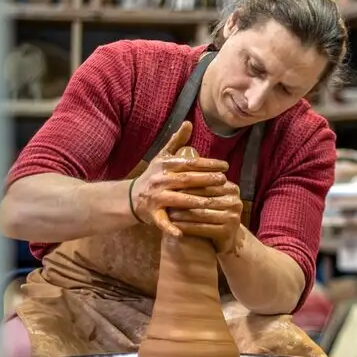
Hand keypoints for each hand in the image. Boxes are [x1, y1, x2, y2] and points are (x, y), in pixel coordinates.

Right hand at [128, 121, 233, 236]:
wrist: (131, 197)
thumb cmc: (153, 175)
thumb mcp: (162, 157)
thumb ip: (177, 140)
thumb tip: (189, 122)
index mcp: (164, 166)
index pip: (189, 163)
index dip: (207, 164)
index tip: (225, 166)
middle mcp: (160, 181)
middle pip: (185, 180)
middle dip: (205, 180)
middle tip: (223, 180)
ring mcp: (156, 198)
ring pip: (177, 200)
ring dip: (194, 202)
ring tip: (212, 203)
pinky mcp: (152, 214)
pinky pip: (162, 222)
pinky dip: (170, 228)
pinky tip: (182, 234)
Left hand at [168, 180, 244, 254]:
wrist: (228, 237)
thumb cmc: (213, 212)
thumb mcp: (211, 196)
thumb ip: (201, 183)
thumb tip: (178, 167)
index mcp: (231, 188)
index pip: (206, 184)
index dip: (187, 185)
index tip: (171, 186)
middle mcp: (235, 201)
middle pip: (204, 199)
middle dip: (184, 199)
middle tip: (167, 199)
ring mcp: (233, 217)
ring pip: (202, 214)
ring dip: (183, 214)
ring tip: (168, 213)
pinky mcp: (228, 232)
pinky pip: (203, 228)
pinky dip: (188, 227)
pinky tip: (175, 226)